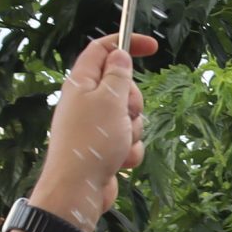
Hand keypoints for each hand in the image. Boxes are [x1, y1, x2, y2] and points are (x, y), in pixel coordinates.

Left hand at [33, 32, 154, 229]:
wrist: (79, 188)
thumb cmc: (92, 140)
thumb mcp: (110, 100)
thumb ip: (119, 75)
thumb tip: (119, 54)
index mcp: (82, 82)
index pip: (103, 50)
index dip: (127, 43)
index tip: (153, 47)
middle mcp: (86, 101)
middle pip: (122, 86)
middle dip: (133, 100)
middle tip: (127, 112)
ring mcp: (96, 126)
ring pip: (129, 116)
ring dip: (133, 130)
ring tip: (121, 143)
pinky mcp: (104, 148)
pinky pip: (128, 140)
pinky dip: (129, 150)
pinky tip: (121, 161)